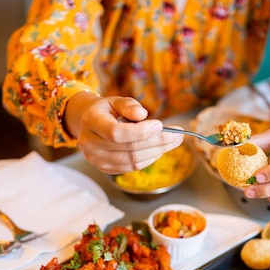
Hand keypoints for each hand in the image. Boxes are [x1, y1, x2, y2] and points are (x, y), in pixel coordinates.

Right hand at [63, 92, 182, 173]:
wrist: (90, 124)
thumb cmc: (107, 111)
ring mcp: (97, 160)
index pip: (117, 133)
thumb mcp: (116, 100)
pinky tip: (159, 149)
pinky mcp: (106, 169)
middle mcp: (91, 144)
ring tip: (173, 142)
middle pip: (129, 149)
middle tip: (179, 135)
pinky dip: (149, 158)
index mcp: (92, 122)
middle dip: (158, 142)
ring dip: (158, 152)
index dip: (140, 131)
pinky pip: (132, 167)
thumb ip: (129, 105)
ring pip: (133, 161)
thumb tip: (143, 114)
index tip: (161, 125)